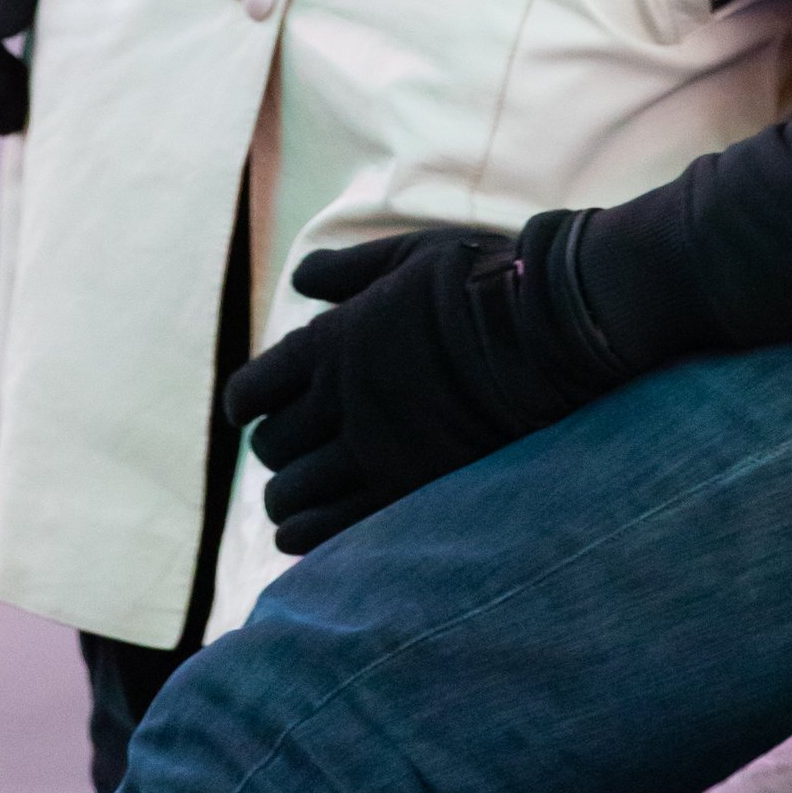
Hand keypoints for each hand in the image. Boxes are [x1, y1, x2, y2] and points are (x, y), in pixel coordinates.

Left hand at [221, 217, 622, 550]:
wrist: (545, 327)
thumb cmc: (478, 281)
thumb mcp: (407, 255)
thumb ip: (348, 270)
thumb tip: (301, 280)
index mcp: (335, 342)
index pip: (257, 387)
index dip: (245, 401)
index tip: (247, 411)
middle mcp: (344, 401)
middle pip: (275, 445)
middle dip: (275, 447)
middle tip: (288, 448)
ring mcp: (376, 451)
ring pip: (295, 495)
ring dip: (287, 497)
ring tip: (294, 497)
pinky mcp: (410, 490)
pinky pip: (332, 532)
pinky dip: (307, 537)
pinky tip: (304, 534)